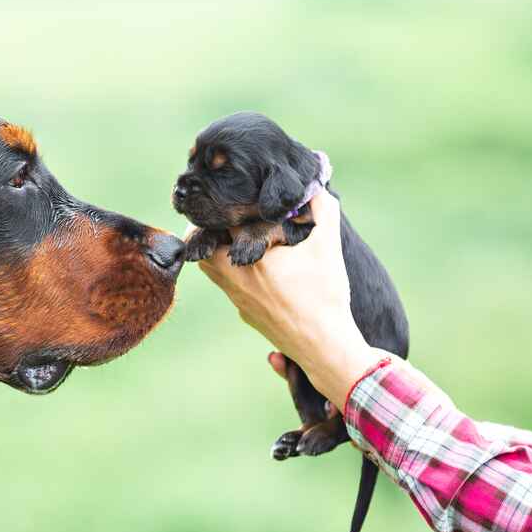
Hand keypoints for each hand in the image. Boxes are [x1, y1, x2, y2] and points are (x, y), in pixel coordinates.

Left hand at [191, 192, 386, 408]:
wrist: (325, 347)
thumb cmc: (326, 295)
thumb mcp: (327, 247)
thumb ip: (322, 209)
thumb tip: (313, 185)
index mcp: (250, 259)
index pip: (225, 221)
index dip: (232, 205)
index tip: (240, 196)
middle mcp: (235, 279)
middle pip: (203, 247)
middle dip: (212, 229)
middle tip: (228, 216)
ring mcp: (237, 300)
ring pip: (212, 268)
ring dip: (221, 251)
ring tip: (241, 238)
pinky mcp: (245, 314)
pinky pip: (228, 287)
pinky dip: (233, 272)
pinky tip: (256, 266)